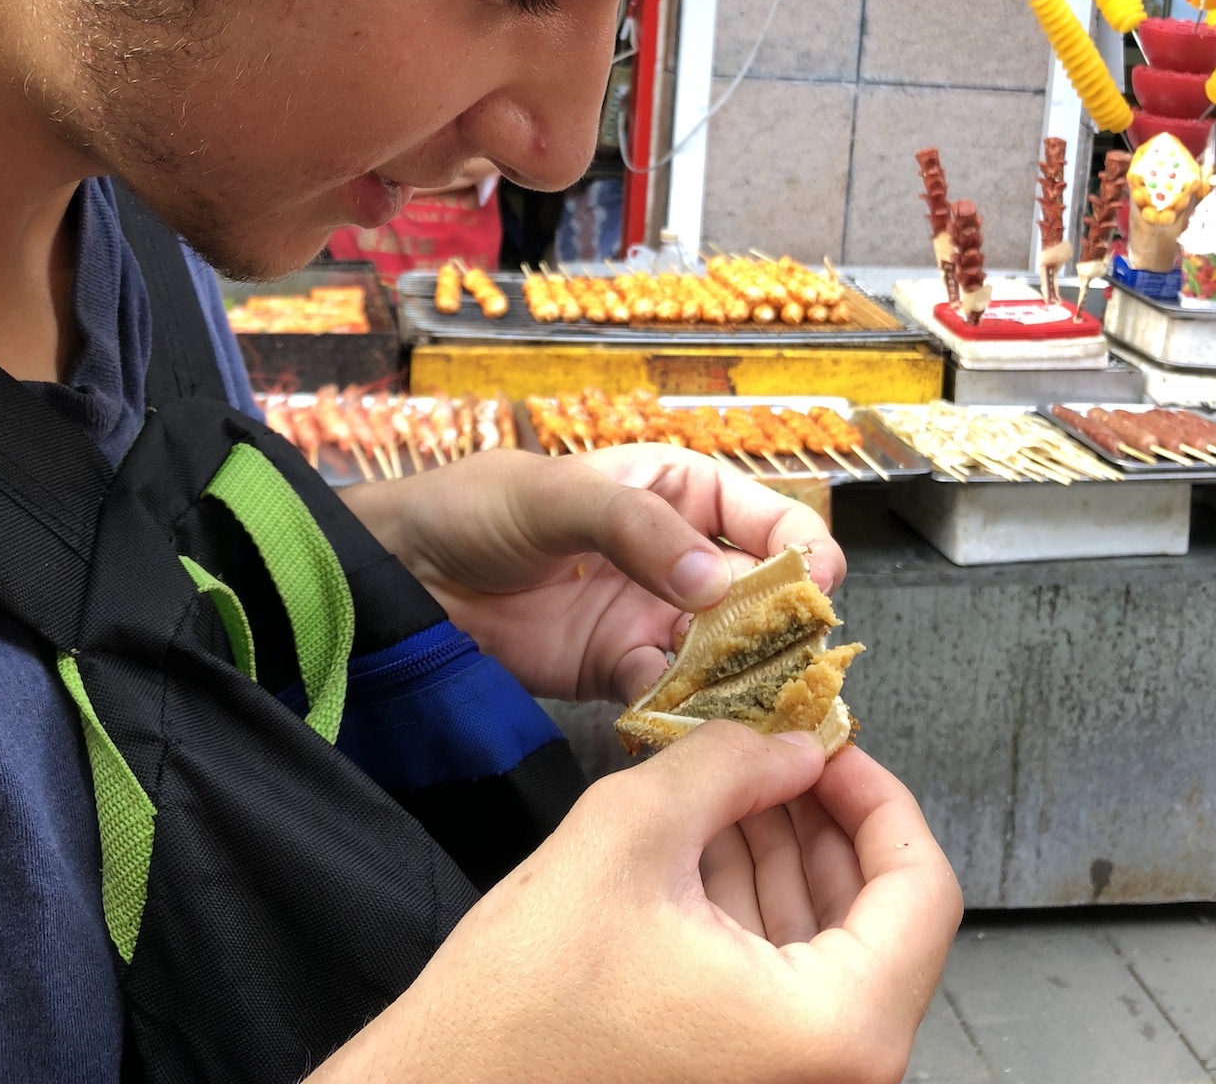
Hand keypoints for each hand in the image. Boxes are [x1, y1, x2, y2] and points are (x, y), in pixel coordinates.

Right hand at [311, 721, 961, 1083]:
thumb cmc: (528, 999)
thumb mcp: (631, 834)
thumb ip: (728, 768)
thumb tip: (792, 744)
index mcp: (835, 1028)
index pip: (922, 889)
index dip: (877, 795)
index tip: (827, 742)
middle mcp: (835, 1071)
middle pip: (879, 916)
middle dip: (822, 815)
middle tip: (774, 744)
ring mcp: (789, 1080)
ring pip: (828, 944)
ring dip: (785, 851)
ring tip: (731, 775)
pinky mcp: (742, 1078)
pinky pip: (781, 979)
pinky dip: (754, 904)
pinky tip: (708, 836)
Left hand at [339, 445, 843, 701]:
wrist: (403, 574)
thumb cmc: (474, 507)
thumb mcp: (557, 496)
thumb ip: (637, 529)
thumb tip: (716, 580)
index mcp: (672, 490)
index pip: (761, 514)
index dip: (796, 547)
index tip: (812, 586)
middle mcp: (673, 554)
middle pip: (756, 592)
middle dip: (781, 626)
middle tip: (796, 665)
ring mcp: (648, 615)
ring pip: (724, 651)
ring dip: (743, 678)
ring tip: (756, 707)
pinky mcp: (615, 670)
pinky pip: (671, 696)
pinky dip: (688, 713)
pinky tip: (692, 726)